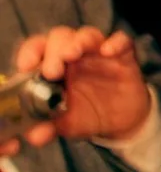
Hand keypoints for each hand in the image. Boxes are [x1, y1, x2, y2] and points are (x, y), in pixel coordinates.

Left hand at [3, 25, 151, 153]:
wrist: (120, 123)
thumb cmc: (86, 115)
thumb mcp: (64, 124)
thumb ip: (47, 127)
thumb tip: (34, 136)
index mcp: (54, 67)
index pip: (38, 48)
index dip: (30, 52)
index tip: (26, 66)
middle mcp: (74, 56)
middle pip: (60, 37)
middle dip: (54, 50)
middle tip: (52, 71)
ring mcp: (98, 54)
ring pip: (87, 34)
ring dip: (79, 41)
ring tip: (73, 54)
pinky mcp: (123, 57)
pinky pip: (121, 41)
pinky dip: (115, 43)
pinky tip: (108, 51)